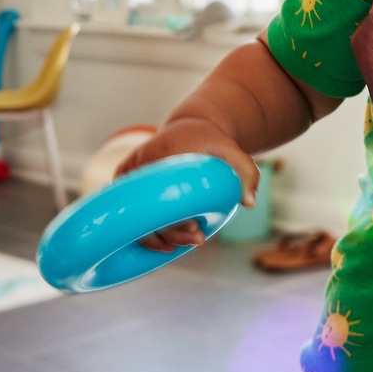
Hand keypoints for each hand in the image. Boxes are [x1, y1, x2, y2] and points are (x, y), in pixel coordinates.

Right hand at [116, 111, 258, 251]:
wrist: (189, 127)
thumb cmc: (212, 142)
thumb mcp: (232, 150)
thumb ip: (246, 171)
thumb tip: (250, 202)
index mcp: (163, 152)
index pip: (163, 194)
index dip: (175, 218)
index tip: (196, 229)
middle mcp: (140, 163)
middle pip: (148, 209)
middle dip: (171, 232)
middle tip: (199, 239)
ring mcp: (128, 175)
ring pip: (135, 215)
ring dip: (157, 237)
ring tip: (185, 243)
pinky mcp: (123, 183)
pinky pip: (129, 212)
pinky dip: (146, 230)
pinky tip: (166, 243)